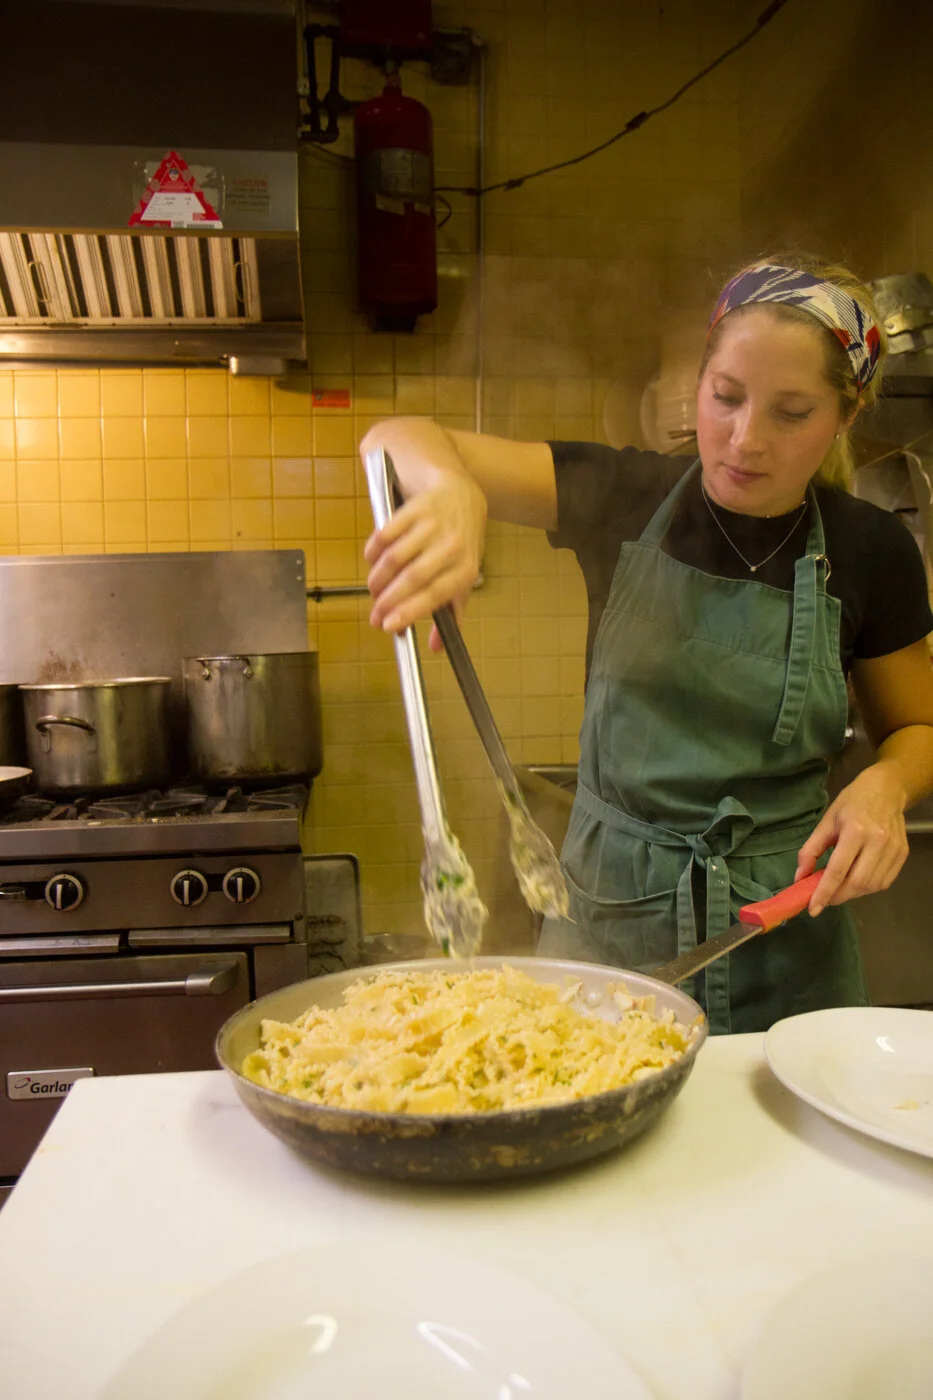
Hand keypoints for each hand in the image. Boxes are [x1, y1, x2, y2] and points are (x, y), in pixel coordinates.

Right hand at [364, 473, 486, 649]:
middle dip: (387, 601)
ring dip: (378, 579)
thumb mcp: (463, 576)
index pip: (435, 594)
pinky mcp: (415, 509)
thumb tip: (435, 648)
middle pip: (412, 578)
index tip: (389, 626)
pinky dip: (373, 553)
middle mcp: (452, 546)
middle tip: (374, 616)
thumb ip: (450, 612)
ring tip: (373, 591)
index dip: (409, 612)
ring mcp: (433, 525)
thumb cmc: (461, 543)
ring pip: (394, 558)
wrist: (461, 494)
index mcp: (466, 568)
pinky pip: (385, 535)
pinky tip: (372, 562)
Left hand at [794, 762, 909, 915]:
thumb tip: (800, 878)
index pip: (837, 870)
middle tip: (824, 899)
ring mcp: (893, 849)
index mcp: (855, 831)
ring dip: (852, 894)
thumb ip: (810, 850)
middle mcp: (877, 841)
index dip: (824, 893)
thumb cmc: (851, 803)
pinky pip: (884, 882)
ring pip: (871, 886)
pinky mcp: (902, 854)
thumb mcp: (826, 822)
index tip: (813, 909)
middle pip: (856, 883)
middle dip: (837, 896)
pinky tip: (857, 881)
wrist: (886, 790)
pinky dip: (868, 888)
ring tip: (839, 888)